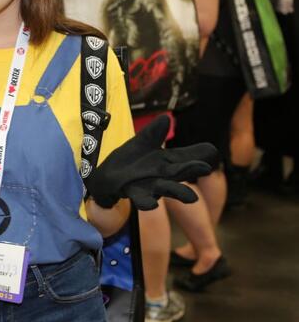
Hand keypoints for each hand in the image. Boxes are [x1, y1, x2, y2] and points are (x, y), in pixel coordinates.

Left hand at [85, 115, 218, 209]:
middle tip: (205, 168)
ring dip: (177, 192)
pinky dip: (146, 202)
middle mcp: (163, 176)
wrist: (108, 177)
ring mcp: (149, 186)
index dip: (199, 155)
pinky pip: (141, 199)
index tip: (212, 152)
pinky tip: (152, 204)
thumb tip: (166, 118)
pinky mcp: (134, 193)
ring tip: (192, 198)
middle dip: (192, 170)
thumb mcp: (142, 143)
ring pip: (165, 189)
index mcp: (168, 162)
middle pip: (179, 172)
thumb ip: (153, 133)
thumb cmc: (132, 161)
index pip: (186, 158)